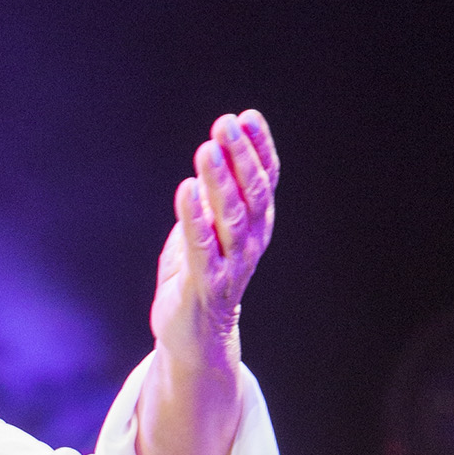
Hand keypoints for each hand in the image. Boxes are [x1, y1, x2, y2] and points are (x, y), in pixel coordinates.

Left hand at [149, 110, 278, 376]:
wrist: (194, 336)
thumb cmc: (198, 275)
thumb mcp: (210, 227)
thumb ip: (215, 195)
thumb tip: (216, 151)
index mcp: (257, 224)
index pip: (266, 179)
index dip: (259, 147)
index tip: (247, 117)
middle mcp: (251, 241)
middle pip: (252, 192)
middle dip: (240, 155)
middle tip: (224, 124)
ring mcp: (231, 264)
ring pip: (231, 215)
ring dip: (220, 179)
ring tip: (207, 148)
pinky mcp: (205, 284)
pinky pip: (201, 245)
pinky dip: (194, 216)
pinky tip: (187, 189)